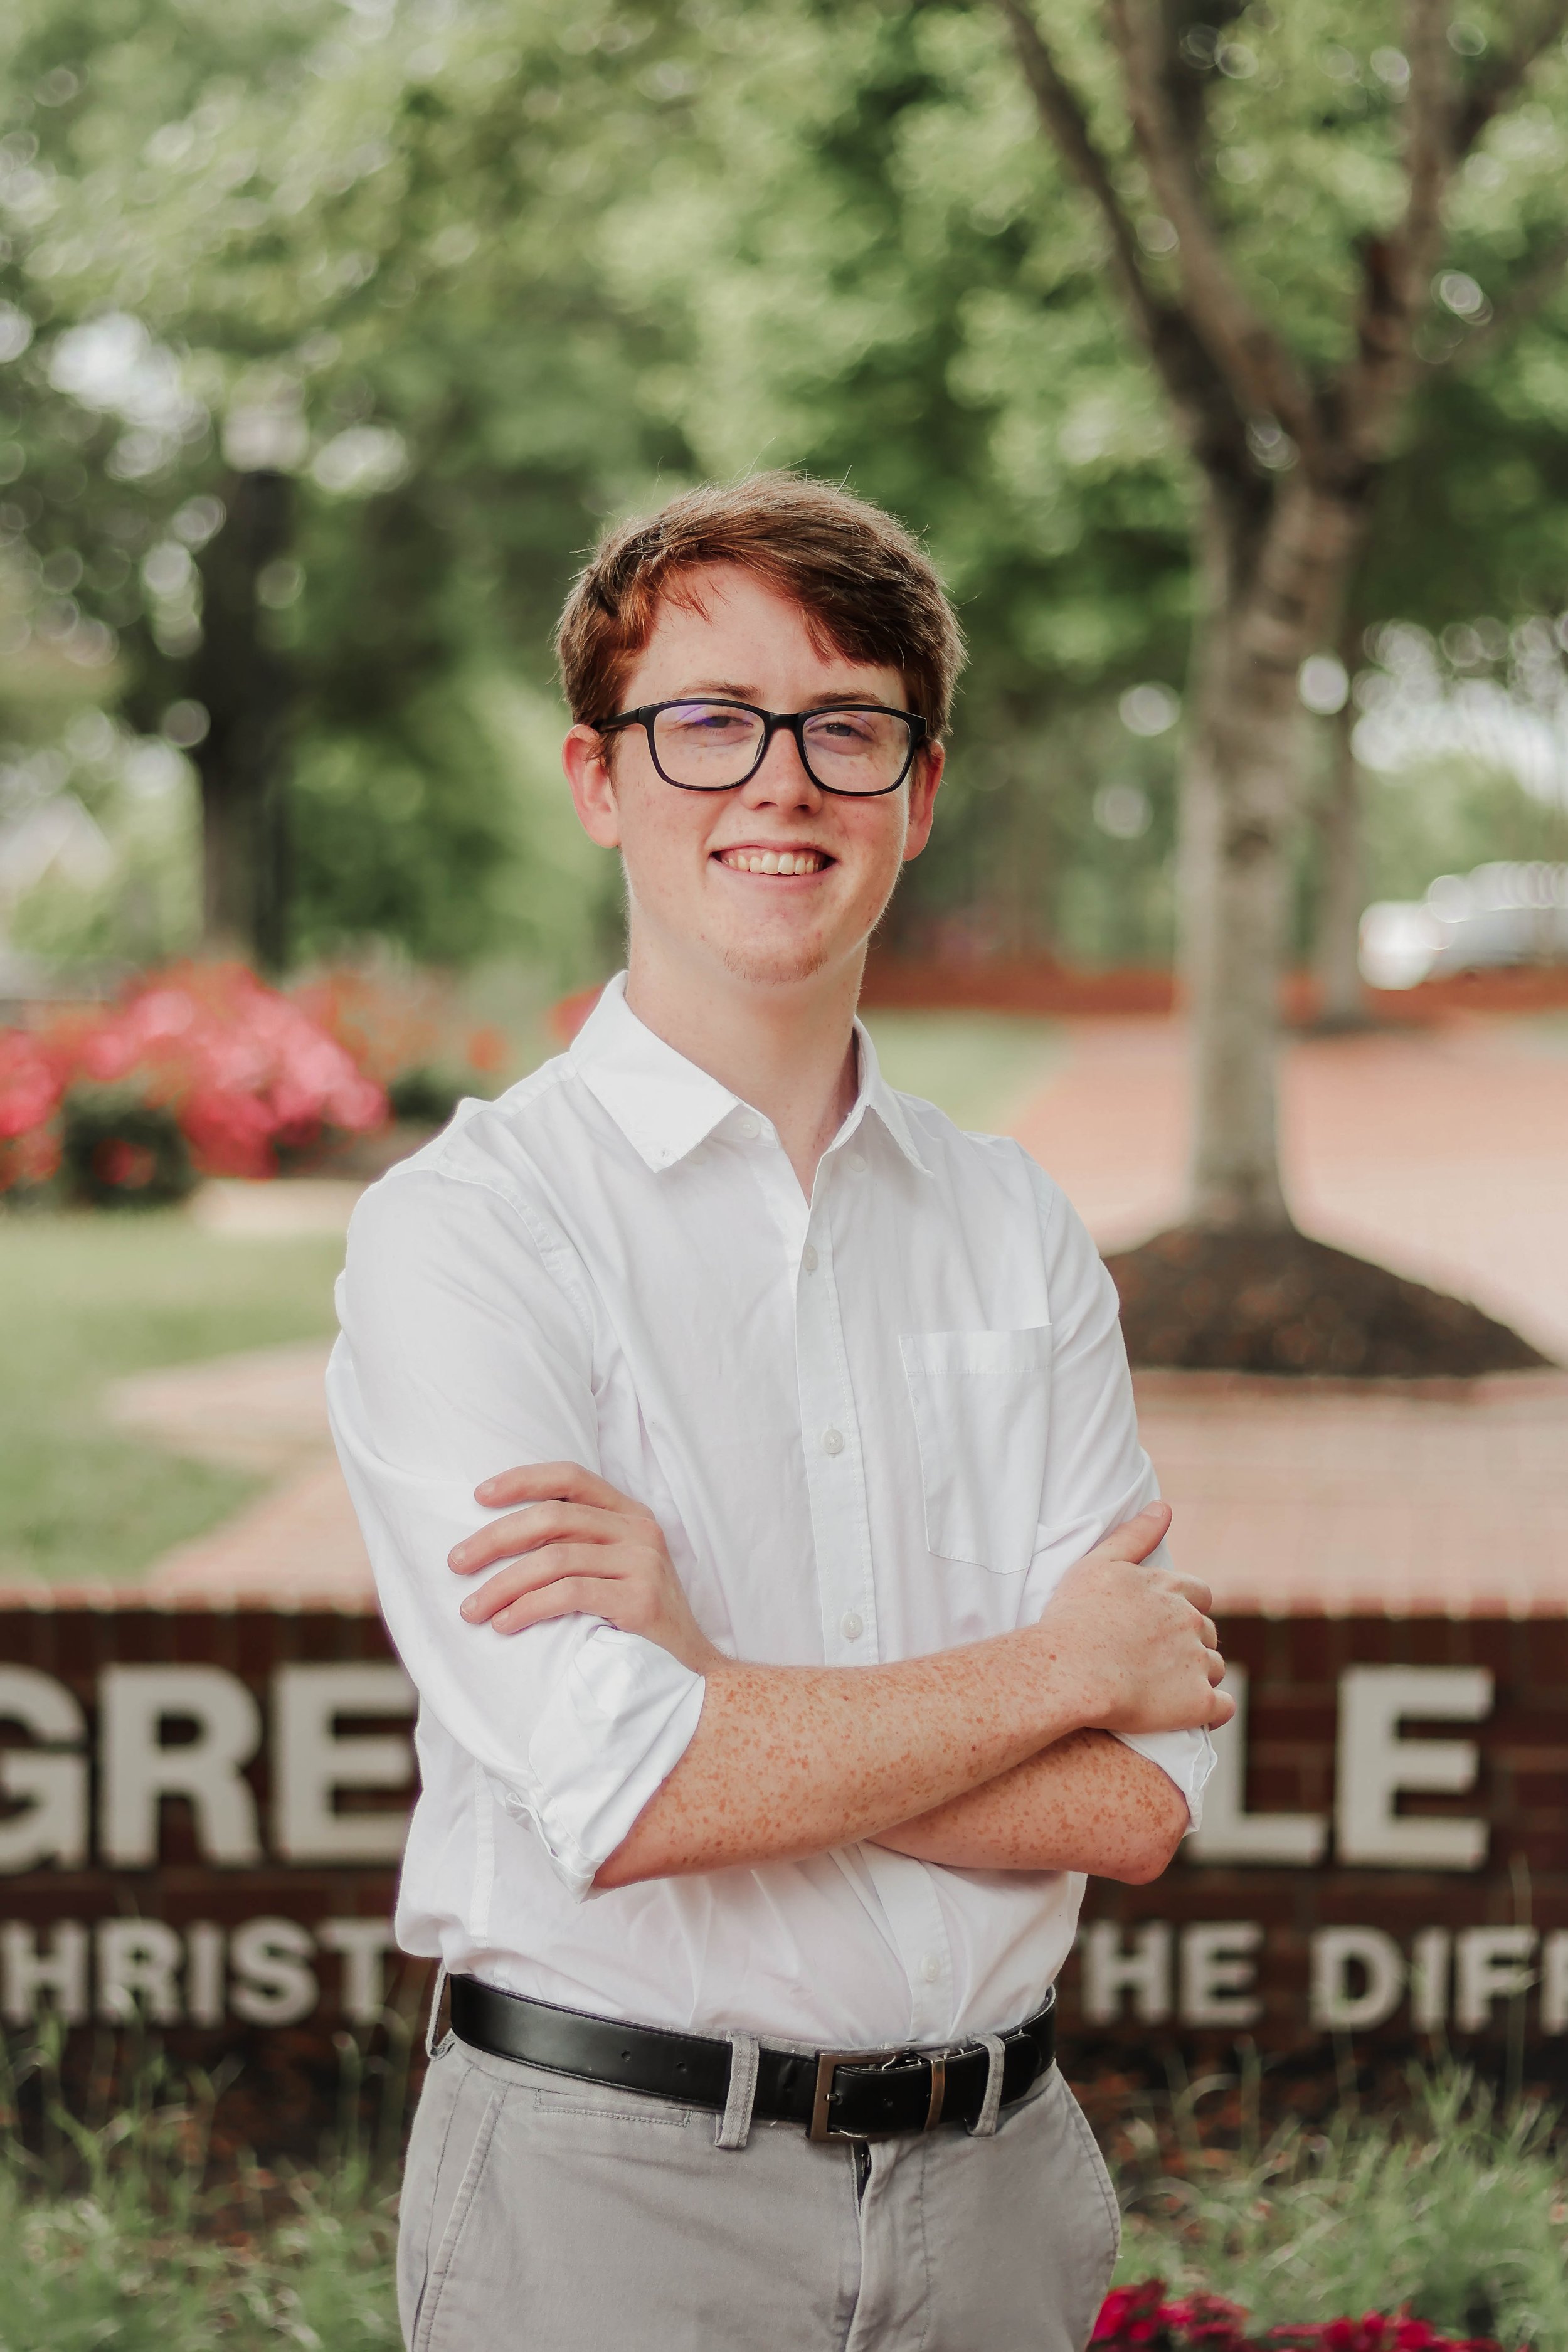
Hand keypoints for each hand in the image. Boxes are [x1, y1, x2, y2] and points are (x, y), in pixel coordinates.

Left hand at [448, 1463, 721, 1675]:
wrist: (691, 1676)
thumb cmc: (638, 1625)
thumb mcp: (614, 1571)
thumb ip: (578, 1547)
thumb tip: (501, 1541)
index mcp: (631, 1515)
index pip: (572, 1477)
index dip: (523, 1480)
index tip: (478, 1495)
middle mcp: (640, 1531)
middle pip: (553, 1517)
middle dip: (495, 1539)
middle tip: (456, 1563)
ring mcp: (644, 1564)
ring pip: (555, 1558)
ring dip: (502, 1583)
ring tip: (472, 1609)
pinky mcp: (641, 1600)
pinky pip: (569, 1594)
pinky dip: (528, 1607)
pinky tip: (504, 1624)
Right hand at [1035, 1502, 1233, 1736]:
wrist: (1068, 1671)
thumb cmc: (1074, 1617)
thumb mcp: (1098, 1564)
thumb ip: (1135, 1535)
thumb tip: (1164, 1507)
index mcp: (1172, 1589)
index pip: (1201, 1596)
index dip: (1185, 1610)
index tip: (1161, 1625)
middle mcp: (1192, 1623)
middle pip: (1208, 1633)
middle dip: (1191, 1643)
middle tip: (1156, 1659)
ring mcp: (1197, 1663)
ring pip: (1215, 1668)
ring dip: (1199, 1675)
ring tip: (1164, 1687)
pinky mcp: (1198, 1703)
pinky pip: (1223, 1707)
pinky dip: (1213, 1709)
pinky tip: (1191, 1711)